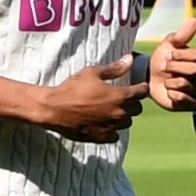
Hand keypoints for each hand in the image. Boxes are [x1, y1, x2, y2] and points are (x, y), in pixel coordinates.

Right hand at [29, 58, 152, 142]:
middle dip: (132, 103)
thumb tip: (130, 59)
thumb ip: (114, 68)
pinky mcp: (102, 137)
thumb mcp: (92, 73)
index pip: (142, 92)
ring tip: (111, 111)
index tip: (136, 87)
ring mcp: (111, 126)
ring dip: (122, 117)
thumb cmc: (72, 88)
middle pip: (137, 109)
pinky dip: (112, 130)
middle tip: (120, 98)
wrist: (53, 109)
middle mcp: (119, 113)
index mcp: (120, 95)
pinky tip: (102, 123)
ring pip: (127, 123)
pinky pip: (115, 135)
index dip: (140, 88)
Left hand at [144, 30, 195, 112]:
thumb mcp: (170, 45)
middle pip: (195, 70)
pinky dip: (171, 93)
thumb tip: (193, 20)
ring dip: (170, 80)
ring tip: (166, 79)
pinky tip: (168, 91)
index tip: (168, 54)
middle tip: (164, 66)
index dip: (180, 54)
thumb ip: (182, 35)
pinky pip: (182, 99)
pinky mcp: (195, 105)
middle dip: (174, 67)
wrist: (151, 79)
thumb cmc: (165, 59)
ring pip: (186, 84)